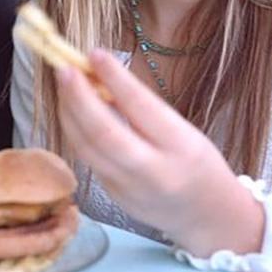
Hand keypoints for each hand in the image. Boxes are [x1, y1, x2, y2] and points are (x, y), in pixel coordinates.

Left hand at [55, 49, 263, 256]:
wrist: (208, 218)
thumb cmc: (198, 164)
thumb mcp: (185, 132)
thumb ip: (145, 110)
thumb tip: (102, 76)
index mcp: (182, 147)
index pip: (141, 107)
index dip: (115, 78)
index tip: (95, 53)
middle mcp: (154, 171)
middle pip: (104, 133)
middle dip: (79, 98)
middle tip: (65, 68)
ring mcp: (130, 189)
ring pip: (87, 148)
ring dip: (69, 112)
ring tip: (64, 84)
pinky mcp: (113, 197)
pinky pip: (87, 159)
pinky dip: (75, 130)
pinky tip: (70, 110)